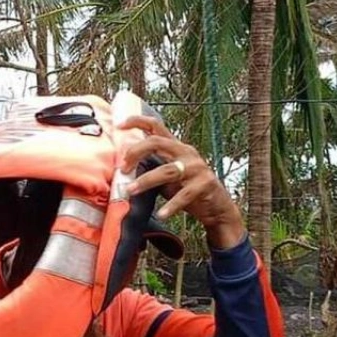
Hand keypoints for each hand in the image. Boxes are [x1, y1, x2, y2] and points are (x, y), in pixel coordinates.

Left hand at [119, 115, 245, 249]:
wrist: (217, 207)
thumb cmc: (188, 189)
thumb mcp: (168, 176)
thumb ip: (152, 168)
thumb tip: (124, 171)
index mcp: (176, 146)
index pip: (156, 126)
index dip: (137, 122)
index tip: (119, 125)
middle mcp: (186, 152)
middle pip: (157, 142)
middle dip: (136, 152)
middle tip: (123, 168)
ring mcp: (197, 167)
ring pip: (167, 170)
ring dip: (146, 181)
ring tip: (130, 191)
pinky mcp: (205, 184)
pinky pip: (184, 195)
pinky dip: (171, 206)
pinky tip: (161, 215)